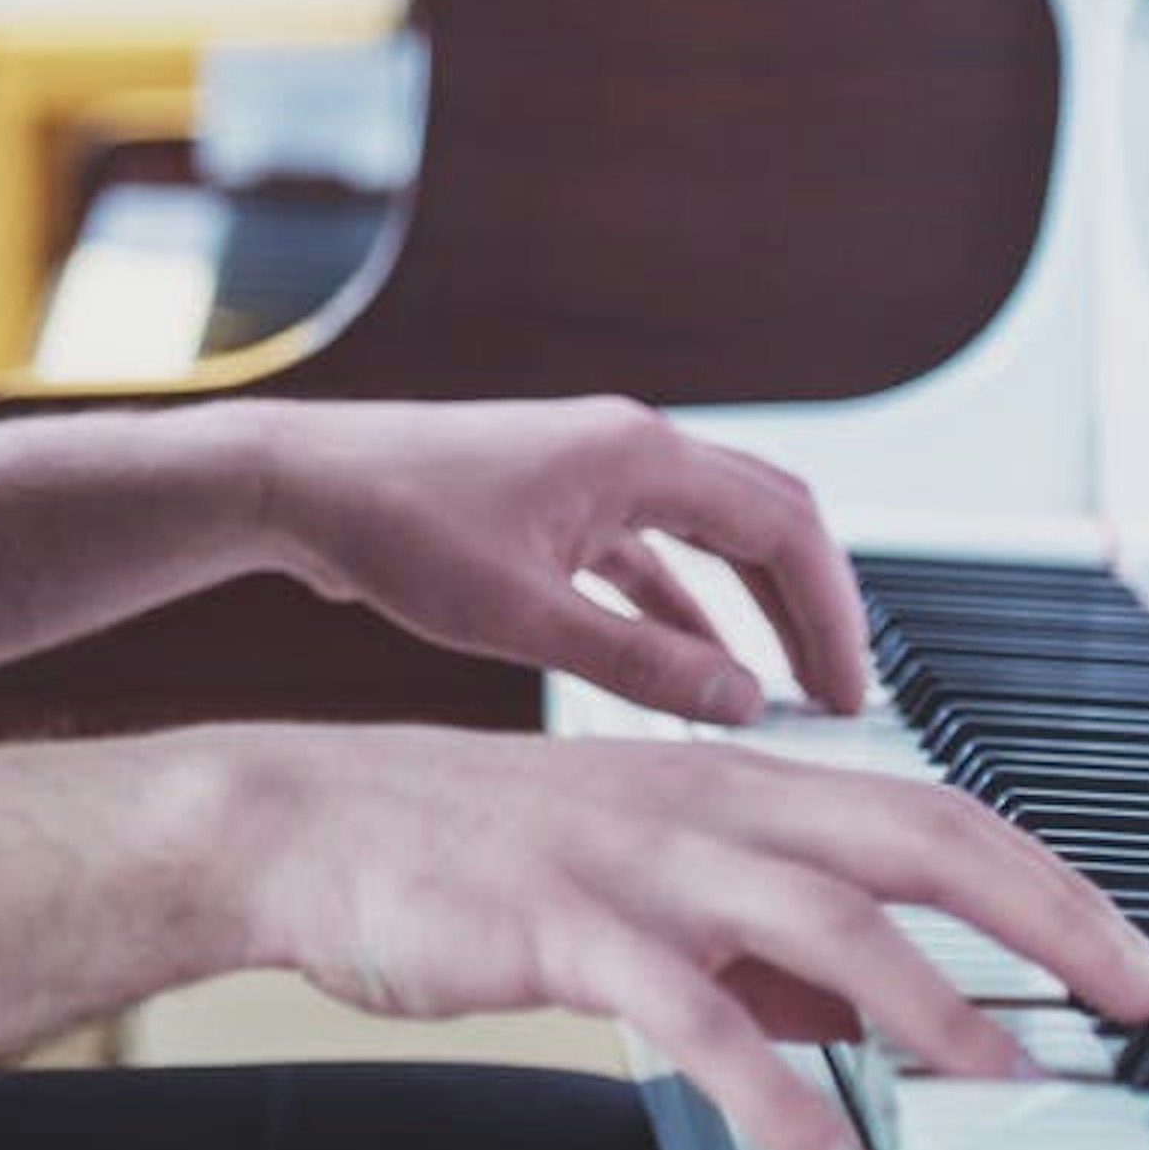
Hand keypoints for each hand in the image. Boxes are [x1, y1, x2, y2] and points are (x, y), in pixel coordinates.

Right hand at [220, 723, 1148, 1149]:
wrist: (311, 822)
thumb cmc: (476, 852)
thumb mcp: (648, 876)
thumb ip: (769, 940)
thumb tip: (891, 1007)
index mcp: (734, 783)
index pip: (929, 813)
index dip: (1044, 878)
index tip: (1131, 951)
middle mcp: (706, 804)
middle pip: (914, 841)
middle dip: (1045, 918)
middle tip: (1139, 996)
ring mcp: (639, 860)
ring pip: (824, 918)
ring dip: (934, 1004)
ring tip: (1014, 1083)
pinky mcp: (566, 927)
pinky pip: (694, 1016)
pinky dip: (775, 1095)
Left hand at [258, 397, 870, 723]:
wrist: (298, 485)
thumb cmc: (391, 525)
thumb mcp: (523, 617)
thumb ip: (640, 662)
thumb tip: (741, 701)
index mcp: (638, 455)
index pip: (785, 528)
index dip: (831, 613)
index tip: (850, 689)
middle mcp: (627, 448)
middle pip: (766, 520)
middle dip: (812, 606)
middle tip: (843, 692)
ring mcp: (593, 469)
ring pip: (713, 535)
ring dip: (755, 605)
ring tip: (786, 686)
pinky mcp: (558, 500)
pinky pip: (653, 552)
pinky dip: (687, 605)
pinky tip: (699, 665)